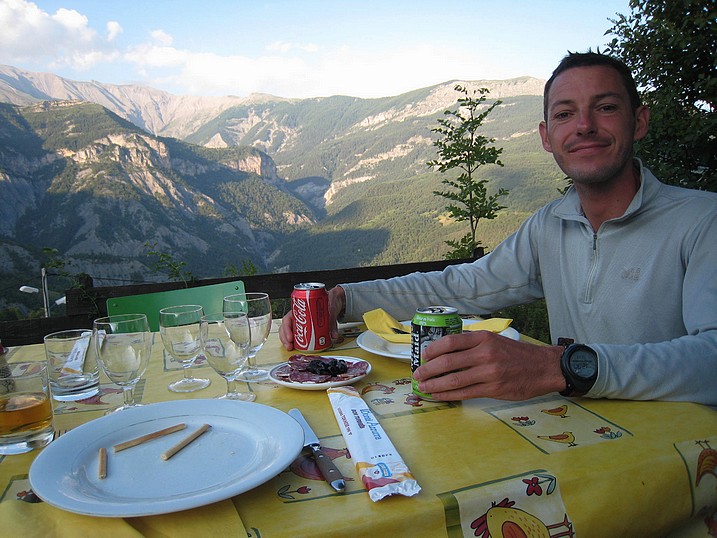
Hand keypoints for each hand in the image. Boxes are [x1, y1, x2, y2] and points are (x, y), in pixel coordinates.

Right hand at [279, 286, 345, 349]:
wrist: (333, 299)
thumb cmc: (327, 300)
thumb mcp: (330, 310)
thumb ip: (332, 323)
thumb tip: (333, 335)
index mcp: (300, 309)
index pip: (288, 319)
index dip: (287, 329)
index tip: (291, 337)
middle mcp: (298, 315)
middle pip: (286, 327)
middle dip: (285, 338)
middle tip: (290, 345)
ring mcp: (300, 321)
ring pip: (289, 331)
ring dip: (287, 340)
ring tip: (290, 347)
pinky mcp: (304, 326)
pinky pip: (295, 333)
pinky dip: (294, 340)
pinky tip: (295, 346)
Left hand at [412, 331, 565, 400]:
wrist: (544, 368)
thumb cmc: (517, 355)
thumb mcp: (495, 340)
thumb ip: (473, 344)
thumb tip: (445, 352)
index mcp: (483, 338)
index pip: (450, 342)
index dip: (432, 350)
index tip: (423, 356)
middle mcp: (485, 353)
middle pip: (447, 362)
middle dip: (427, 370)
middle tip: (417, 374)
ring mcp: (489, 372)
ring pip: (453, 380)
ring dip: (434, 385)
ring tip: (423, 387)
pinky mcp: (493, 389)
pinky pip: (464, 393)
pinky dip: (447, 395)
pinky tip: (438, 396)